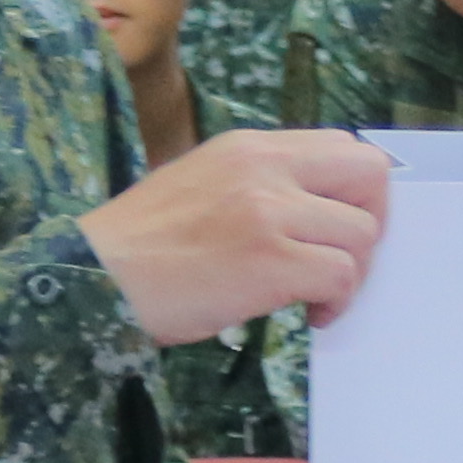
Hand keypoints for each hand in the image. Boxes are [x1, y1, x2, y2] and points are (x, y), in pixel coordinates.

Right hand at [83, 125, 387, 345]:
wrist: (92, 276)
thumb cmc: (139, 243)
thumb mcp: (202, 182)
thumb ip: (258, 184)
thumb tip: (313, 210)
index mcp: (249, 146)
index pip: (344, 146)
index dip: (355, 192)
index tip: (336, 229)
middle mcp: (265, 167)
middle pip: (369, 175)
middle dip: (370, 224)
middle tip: (340, 259)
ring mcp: (269, 211)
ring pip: (360, 236)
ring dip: (349, 274)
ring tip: (314, 297)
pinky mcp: (269, 260)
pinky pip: (340, 277)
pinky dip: (335, 303)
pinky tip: (308, 316)